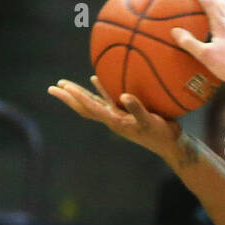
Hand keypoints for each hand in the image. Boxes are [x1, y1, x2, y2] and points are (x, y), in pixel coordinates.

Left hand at [47, 77, 180, 156]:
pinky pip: (108, 99)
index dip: (76, 96)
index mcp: (115, 121)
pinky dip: (99, 89)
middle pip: (85, 107)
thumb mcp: (151, 122)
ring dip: (79, 94)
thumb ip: (138, 109)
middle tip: (52, 87)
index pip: (90, 107)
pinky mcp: (126, 113)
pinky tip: (94, 79)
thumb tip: (125, 96)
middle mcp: (112, 119)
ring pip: (93, 103)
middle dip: (68, 98)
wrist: (172, 145)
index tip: (61, 87)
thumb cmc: (162, 134)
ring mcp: (118, 116)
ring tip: (65, 85)